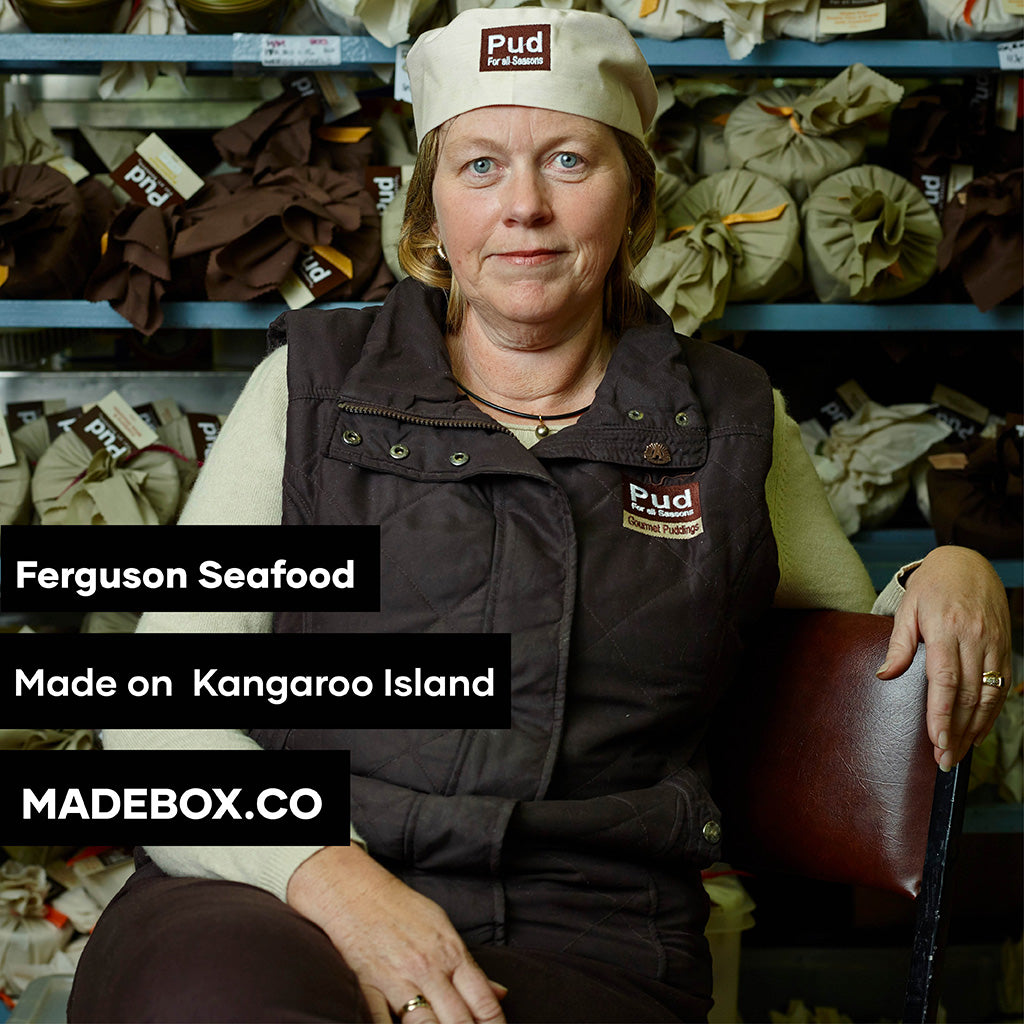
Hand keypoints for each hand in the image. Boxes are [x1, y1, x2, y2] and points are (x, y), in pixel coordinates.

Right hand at [286, 845, 506, 1023]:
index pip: (482, 1000)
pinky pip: (383, 1023)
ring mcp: (398, 981)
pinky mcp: (369, 990)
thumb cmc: (403, 910)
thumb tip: (500, 993)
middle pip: (459, 1020)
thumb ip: (471, 967)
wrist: (358, 894)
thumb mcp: (444, 929)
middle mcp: (428, 970)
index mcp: (451, 953)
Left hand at [876, 545, 1011, 770]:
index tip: (936, 741)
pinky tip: (979, 730)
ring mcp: (993, 644)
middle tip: (945, 759)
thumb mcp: (907, 609)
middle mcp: (974, 639)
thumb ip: (898, 645)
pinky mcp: (1005, 648)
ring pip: (989, 695)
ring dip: (976, 728)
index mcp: (945, 629)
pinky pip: (1001, 686)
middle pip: (968, 694)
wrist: (968, 563)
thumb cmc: (931, 587)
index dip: (942, 714)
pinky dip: (992, 712)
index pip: (945, 680)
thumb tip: (883, 675)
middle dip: (958, 731)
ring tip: (960, 752)